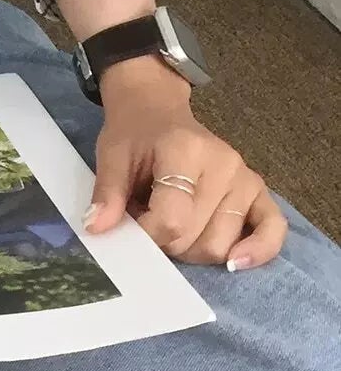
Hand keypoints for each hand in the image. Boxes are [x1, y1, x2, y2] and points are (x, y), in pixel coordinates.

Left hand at [83, 59, 285, 270]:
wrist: (157, 107)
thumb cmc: (134, 133)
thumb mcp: (112, 155)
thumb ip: (107, 192)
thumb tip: (96, 228)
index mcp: (185, 150)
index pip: (172, 218)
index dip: (148, 233)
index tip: (132, 223)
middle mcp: (223, 164)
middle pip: (198, 238)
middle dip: (167, 244)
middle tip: (150, 221)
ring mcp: (245, 177)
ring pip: (222, 245)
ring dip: (193, 250)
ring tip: (174, 222)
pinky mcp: (259, 189)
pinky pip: (273, 230)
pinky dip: (258, 252)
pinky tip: (235, 263)